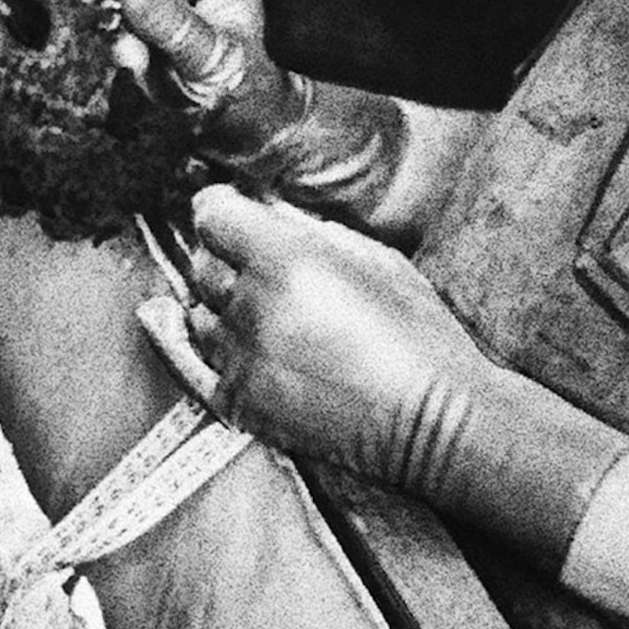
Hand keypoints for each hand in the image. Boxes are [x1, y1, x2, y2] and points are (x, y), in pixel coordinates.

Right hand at [73, 0, 286, 121]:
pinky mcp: (136, 10)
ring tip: (133, 55)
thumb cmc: (234, 84)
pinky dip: (109, 36)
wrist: (227, 115)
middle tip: (87, 3)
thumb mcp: (210, 59)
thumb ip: (174, 24)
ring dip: (107, 11)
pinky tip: (134, 63)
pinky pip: (106, 10)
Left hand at [183, 183, 495, 482]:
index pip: (212, 215)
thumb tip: (271, 215)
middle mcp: (251, 309)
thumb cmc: (418, 338)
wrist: (431, 422)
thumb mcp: (375, 258)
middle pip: (202, 266)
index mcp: (284, 262)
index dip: (221, 207)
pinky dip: (205, 351)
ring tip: (265, 313)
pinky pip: (197, 367)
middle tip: (259, 265)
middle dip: (225, 257)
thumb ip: (311, 230)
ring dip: (222, 307)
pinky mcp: (240, 405)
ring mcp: (240, 361)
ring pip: (200, 317)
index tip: (232, 210)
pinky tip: (209, 337)